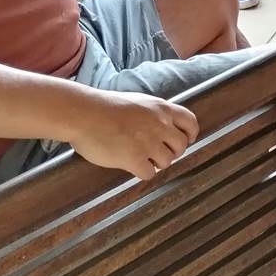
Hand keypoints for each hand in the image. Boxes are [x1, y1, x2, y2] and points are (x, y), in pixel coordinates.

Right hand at [66, 88, 198, 179]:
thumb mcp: (138, 102)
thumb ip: (154, 114)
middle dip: (172, 152)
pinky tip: (132, 166)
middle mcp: (160, 125)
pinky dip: (142, 172)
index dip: (190, 134)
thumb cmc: (105, 107)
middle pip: (181, 146)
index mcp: (162, 109)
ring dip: (157, 163)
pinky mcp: (134, 159)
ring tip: (143, 159)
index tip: (188, 140)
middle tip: (158, 154)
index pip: (191, 122)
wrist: (84, 114)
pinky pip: (149, 173)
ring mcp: (148, 143)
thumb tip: (164, 126)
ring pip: (167, 162)